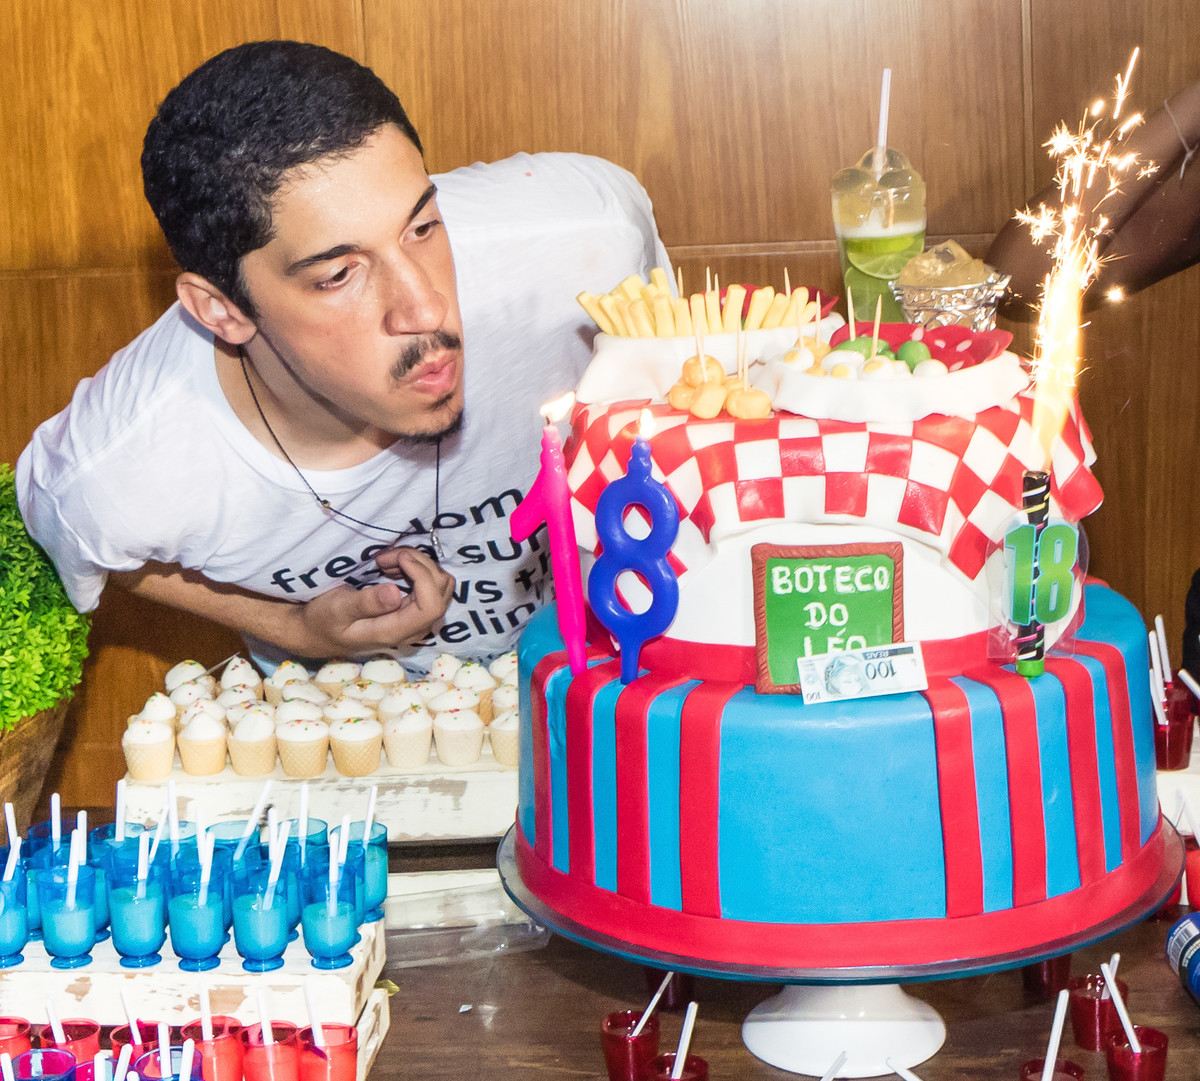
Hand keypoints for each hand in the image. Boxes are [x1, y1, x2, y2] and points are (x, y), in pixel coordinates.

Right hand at [294, 547, 453, 654]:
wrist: (318, 631)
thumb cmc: (324, 620)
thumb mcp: (338, 609)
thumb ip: (366, 603)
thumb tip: (396, 593)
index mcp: (396, 631)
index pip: (431, 606)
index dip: (423, 576)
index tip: (398, 558)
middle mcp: (413, 627)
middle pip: (440, 591)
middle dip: (419, 564)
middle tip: (385, 557)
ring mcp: (415, 618)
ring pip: (440, 584)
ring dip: (418, 564)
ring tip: (386, 561)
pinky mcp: (413, 608)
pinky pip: (430, 584)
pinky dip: (416, 568)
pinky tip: (391, 567)